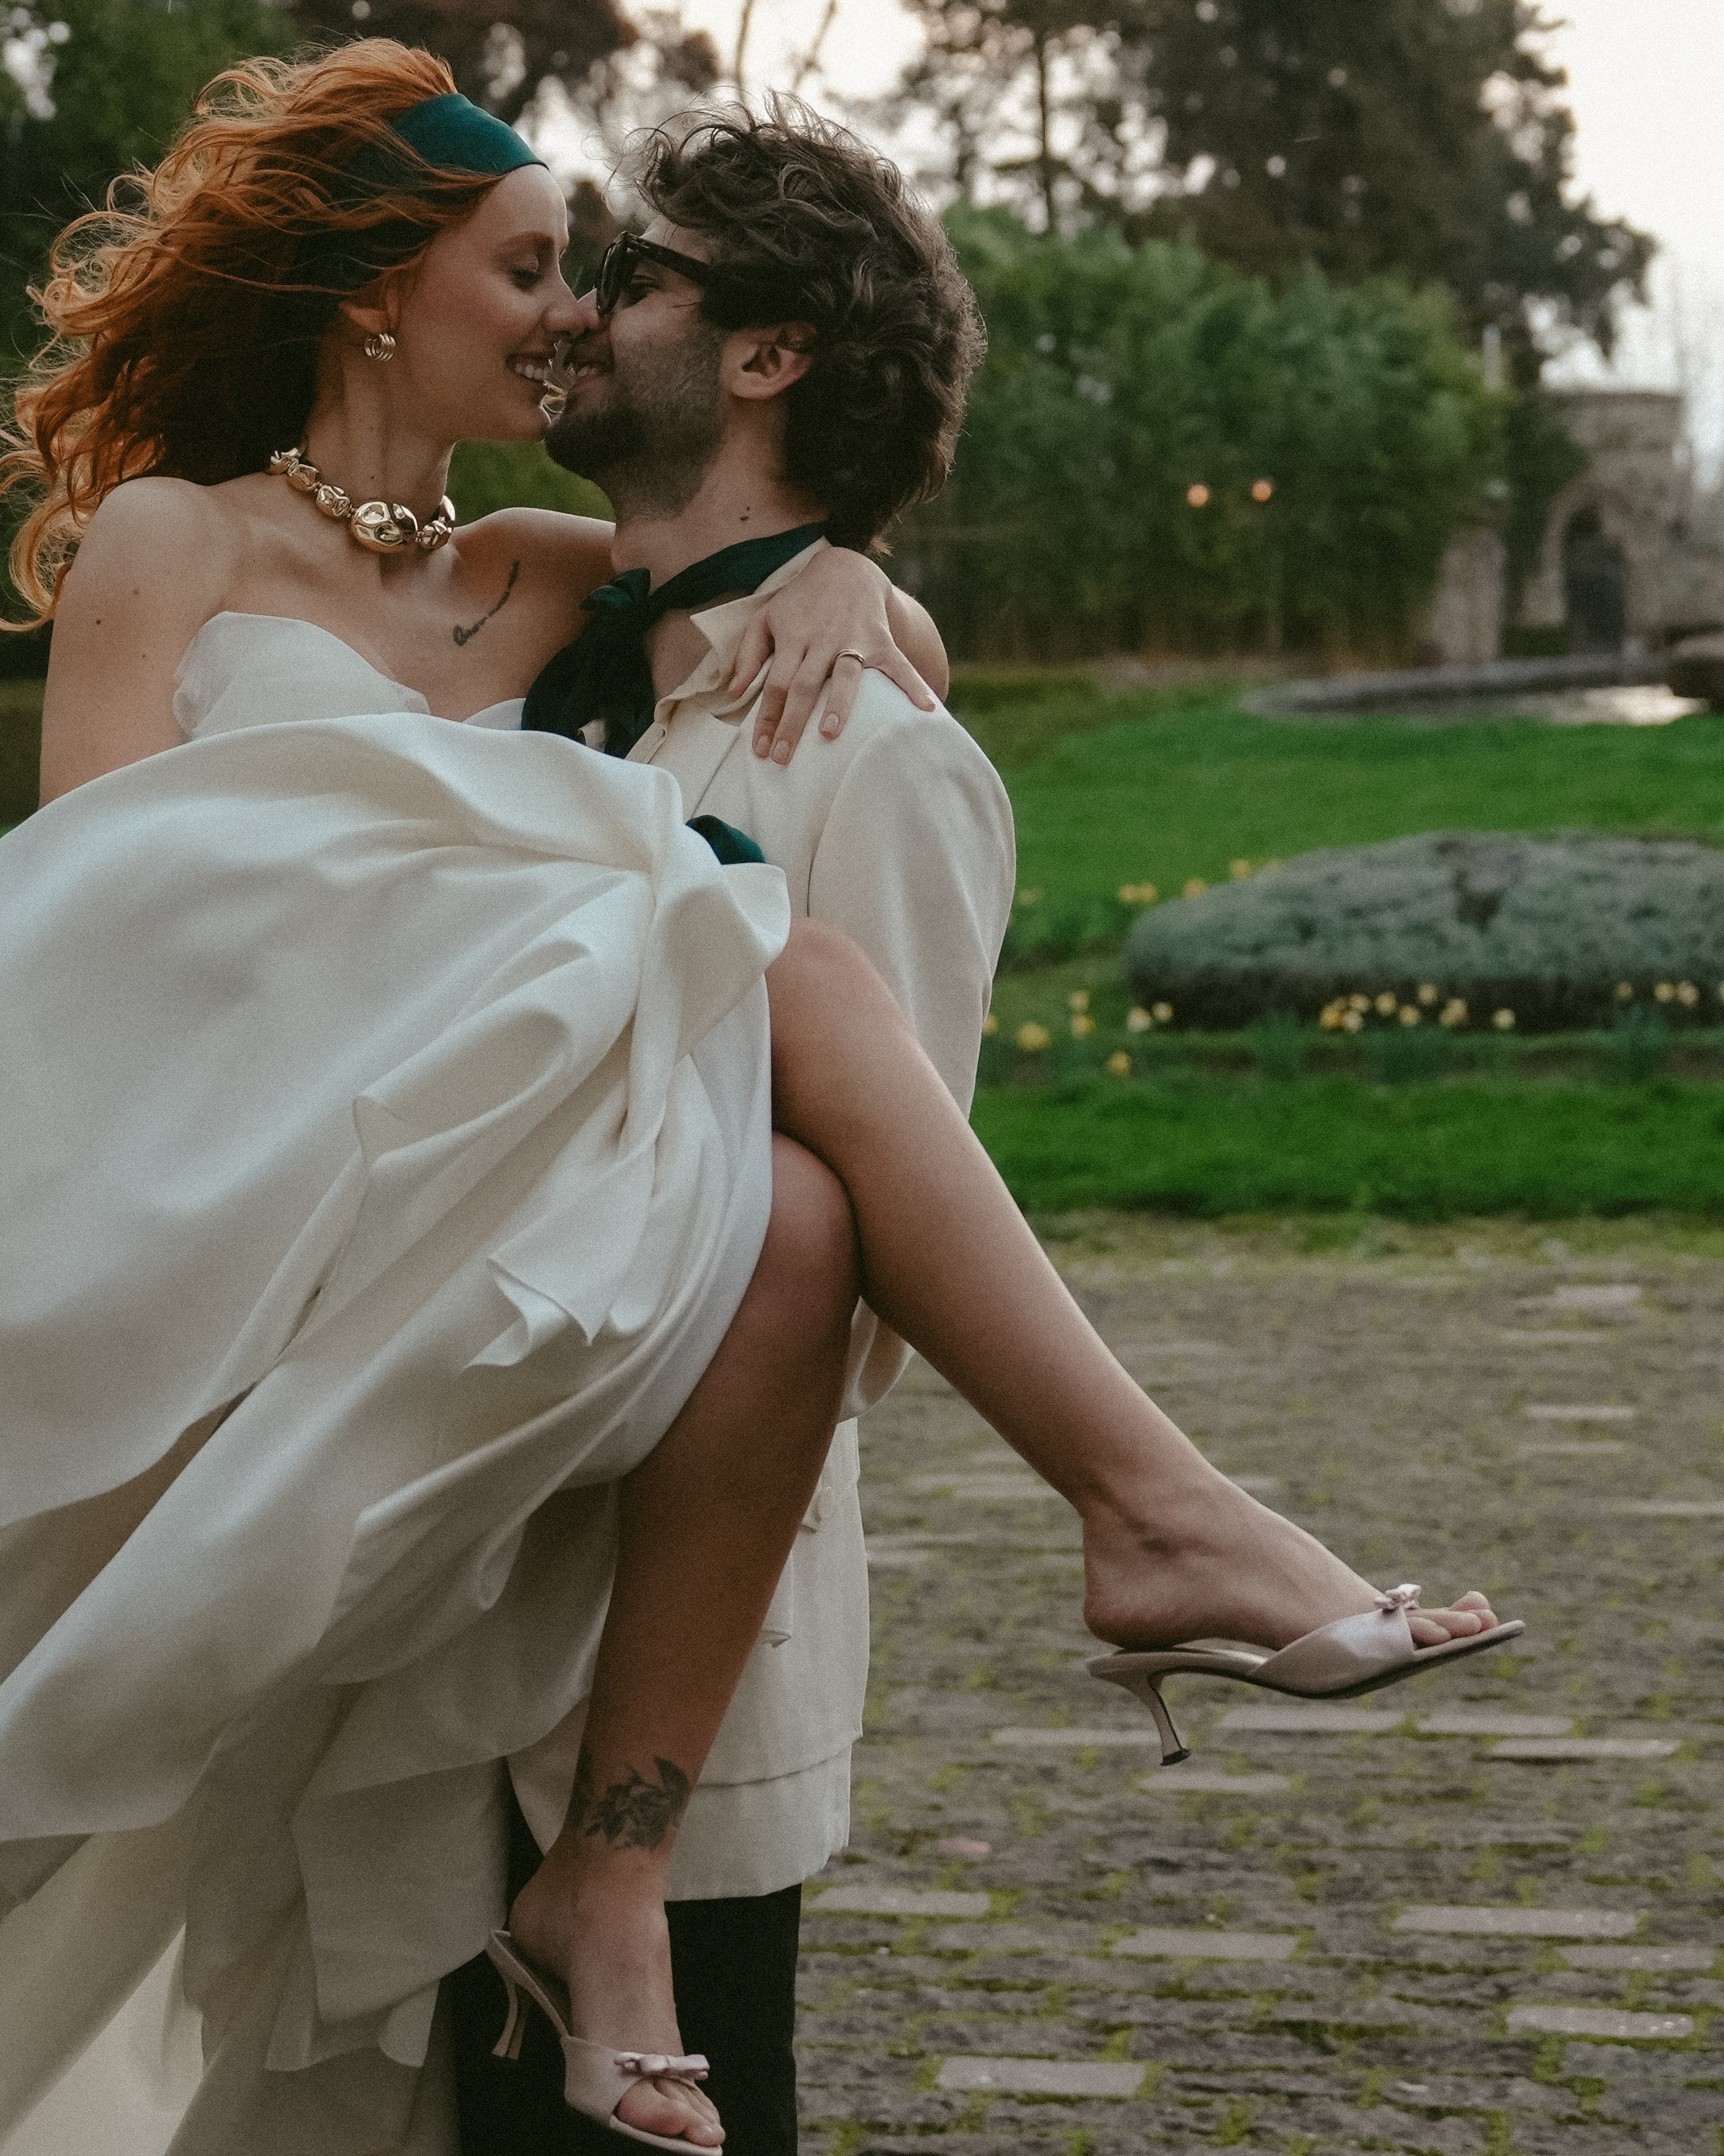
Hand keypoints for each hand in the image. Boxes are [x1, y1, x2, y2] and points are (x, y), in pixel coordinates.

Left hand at [730, 547, 936, 763]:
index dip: (767, 717)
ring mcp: (854, 639)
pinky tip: (927, 710)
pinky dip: (914, 686)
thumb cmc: (801, 601)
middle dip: (793, 723)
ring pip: (845, 675)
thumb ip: (749, 653)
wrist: (846, 568)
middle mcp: (823, 639)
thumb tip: (735, 692)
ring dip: (839, 704)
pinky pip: (898, 666)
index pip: (777, 684)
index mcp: (794, 637)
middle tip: (783, 757)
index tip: (760, 749)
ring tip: (831, 733)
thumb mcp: (766, 618)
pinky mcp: (881, 640)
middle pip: (805, 686)